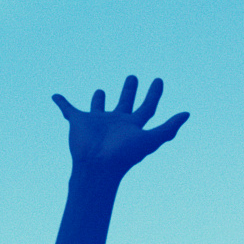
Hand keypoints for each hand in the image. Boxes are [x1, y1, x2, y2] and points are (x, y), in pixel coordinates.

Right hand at [49, 75, 187, 178]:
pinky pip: (68, 109)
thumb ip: (169, 128)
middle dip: (129, 90)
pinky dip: (61, 102)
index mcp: (133, 125)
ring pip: (99, 107)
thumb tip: (187, 114)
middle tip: (132, 77)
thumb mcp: (150, 140)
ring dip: (98, 99)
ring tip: (100, 91)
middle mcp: (116, 122)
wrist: (97, 166)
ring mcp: (97, 122)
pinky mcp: (78, 121)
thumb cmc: (124, 155)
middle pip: (125, 103)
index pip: (148, 106)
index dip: (154, 93)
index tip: (158, 80)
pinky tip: (55, 97)